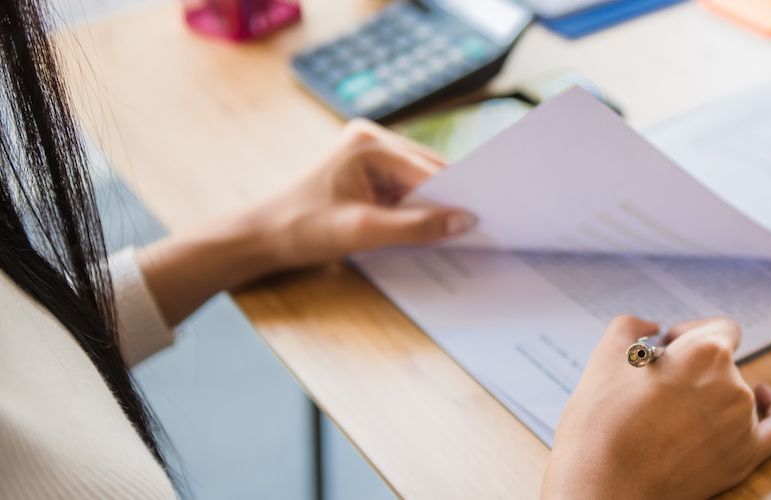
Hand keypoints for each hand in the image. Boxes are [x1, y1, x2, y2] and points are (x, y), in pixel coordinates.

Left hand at [243, 118, 475, 269]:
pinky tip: (428, 226)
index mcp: (369, 143)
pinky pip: (406, 187)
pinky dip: (418, 207)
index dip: (455, 196)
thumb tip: (464, 221)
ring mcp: (370, 153)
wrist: (262, 237)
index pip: (427, 171)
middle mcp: (372, 139)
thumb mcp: (362, 232)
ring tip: (456, 229)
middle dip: (448, 199)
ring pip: (420, 180)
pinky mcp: (368, 171)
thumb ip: (415, 227)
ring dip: (434, 205)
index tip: (485, 218)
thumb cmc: (302, 229)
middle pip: (428, 171)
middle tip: (479, 226)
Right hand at [542, 316, 770, 499]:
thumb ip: (631, 326)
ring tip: (674, 411)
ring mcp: (742, 423)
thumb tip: (651, 327)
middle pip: (723, 362)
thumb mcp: (606, 357)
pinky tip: (766, 398)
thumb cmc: (601, 425)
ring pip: (737, 392)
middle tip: (657, 388)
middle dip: (692, 368)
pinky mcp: (745, 457)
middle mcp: (732, 384)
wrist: (604, 487)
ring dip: (712, 393)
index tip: (669, 347)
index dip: (691, 333)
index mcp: (705, 353)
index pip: (718, 328)